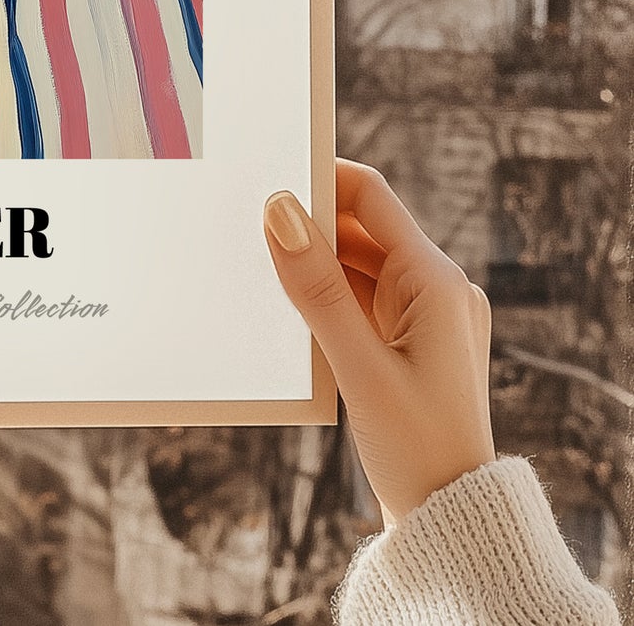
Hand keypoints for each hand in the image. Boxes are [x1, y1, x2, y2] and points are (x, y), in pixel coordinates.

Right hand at [263, 159, 495, 523]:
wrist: (453, 520)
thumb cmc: (415, 448)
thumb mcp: (356, 365)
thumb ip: (316, 286)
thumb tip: (278, 210)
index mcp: (435, 281)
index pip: (370, 196)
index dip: (319, 179)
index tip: (265, 178)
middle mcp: (437, 287)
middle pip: (361, 227)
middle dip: (307, 224)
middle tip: (247, 227)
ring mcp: (427, 314)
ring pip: (357, 262)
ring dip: (313, 263)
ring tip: (260, 271)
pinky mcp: (412, 340)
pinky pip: (362, 296)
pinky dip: (327, 295)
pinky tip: (289, 310)